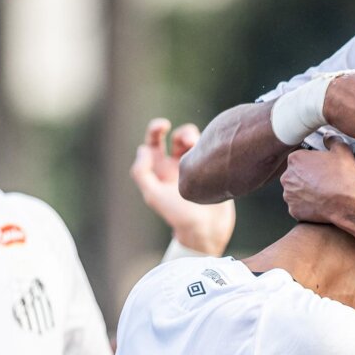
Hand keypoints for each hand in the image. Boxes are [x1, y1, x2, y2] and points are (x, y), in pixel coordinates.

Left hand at [131, 118, 234, 255]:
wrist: (207, 228)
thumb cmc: (177, 215)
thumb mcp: (153, 196)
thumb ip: (141, 173)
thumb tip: (143, 149)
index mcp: (160, 169)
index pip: (154, 142)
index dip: (156, 129)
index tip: (164, 126)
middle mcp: (176, 165)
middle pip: (177, 137)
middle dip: (182, 133)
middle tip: (189, 141)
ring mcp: (196, 167)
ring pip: (197, 142)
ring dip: (198, 139)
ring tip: (200, 148)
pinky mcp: (213, 170)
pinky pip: (212, 151)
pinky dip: (211, 145)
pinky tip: (212, 153)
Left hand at [282, 140, 354, 225]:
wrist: (347, 202)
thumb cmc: (344, 178)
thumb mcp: (342, 150)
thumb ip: (332, 140)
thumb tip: (328, 137)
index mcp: (295, 159)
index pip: (299, 159)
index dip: (312, 164)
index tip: (321, 168)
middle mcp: (287, 177)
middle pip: (295, 176)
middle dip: (306, 178)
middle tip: (322, 181)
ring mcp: (289, 195)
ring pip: (295, 192)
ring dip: (305, 192)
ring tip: (322, 193)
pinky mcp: (293, 210)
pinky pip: (298, 207)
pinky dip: (306, 206)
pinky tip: (319, 204)